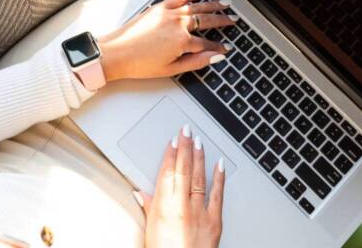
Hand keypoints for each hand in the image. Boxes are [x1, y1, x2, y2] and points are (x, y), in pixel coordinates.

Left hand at [98, 0, 233, 81]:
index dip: (218, 47)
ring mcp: (168, 13)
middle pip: (207, 21)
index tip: (226, 48)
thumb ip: (196, 62)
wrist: (115, 53)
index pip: (207, 44)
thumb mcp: (171, 69)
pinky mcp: (158, 7)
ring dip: (212, 5)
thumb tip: (215, 58)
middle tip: (233, 20)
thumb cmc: (139, 64)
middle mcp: (178, 24)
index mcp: (182, 41)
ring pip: (196, 7)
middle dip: (222, 21)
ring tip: (224, 4)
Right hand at [140, 125, 224, 247]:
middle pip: (183, 170)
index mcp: (164, 207)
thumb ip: (149, 208)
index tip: (172, 141)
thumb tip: (141, 192)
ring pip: (199, 177)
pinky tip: (219, 164)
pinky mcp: (215, 221)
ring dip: (199, 157)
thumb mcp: (150, 231)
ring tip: (198, 141)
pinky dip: (219, 178)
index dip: (170, 154)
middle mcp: (182, 206)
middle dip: (185, 147)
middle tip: (186, 130)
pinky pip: (218, 194)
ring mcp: (200, 212)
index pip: (167, 173)